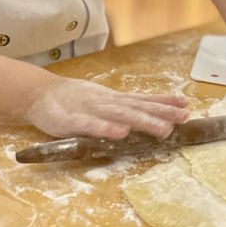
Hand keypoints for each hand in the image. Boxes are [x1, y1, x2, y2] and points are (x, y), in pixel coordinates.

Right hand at [25, 78, 188, 139]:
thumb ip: (125, 106)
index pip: (142, 100)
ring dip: (142, 121)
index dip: (164, 103)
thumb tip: (153, 109)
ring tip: (163, 128)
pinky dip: (105, 128)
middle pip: (137, 108)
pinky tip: (120, 133)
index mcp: (113, 100)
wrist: (39, 93)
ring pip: (119, 116)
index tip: (186, 105)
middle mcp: (106, 103)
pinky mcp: (71, 121)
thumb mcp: (103, 100)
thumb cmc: (73, 99)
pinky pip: (90, 126)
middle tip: (182, 119)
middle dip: (160, 113)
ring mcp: (89, 110)